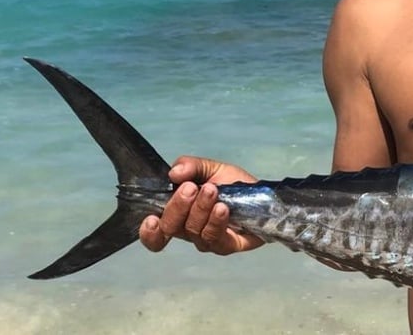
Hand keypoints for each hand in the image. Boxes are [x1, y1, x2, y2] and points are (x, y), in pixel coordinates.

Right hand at [139, 156, 264, 255]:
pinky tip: (222, 207)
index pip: (154, 232)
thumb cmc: (232, 184)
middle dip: (177, 206)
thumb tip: (174, 172)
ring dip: (200, 209)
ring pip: (193, 231)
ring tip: (212, 191)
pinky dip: (216, 221)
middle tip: (190, 188)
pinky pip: (215, 238)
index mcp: (177, 214)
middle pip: (171, 228)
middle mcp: (188, 231)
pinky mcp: (226, 246)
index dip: (148, 231)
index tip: (151, 218)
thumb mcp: (211, 168)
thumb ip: (191, 166)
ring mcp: (206, 240)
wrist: (263, 195)